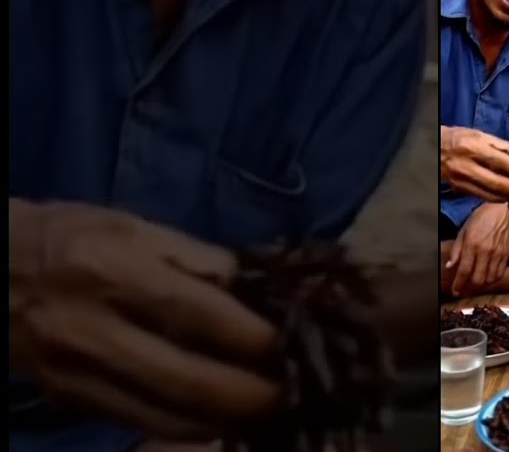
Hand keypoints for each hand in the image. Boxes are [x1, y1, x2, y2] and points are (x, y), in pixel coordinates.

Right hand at [9, 200, 278, 440]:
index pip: (201, 314)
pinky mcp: (69, 398)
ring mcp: (77, 372)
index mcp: (116, 271)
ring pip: (165, 416)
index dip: (254, 338)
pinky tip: (218, 421)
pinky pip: (138, 423)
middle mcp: (93, 328)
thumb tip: (253, 288)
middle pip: (187, 380)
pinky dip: (186, 428)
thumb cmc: (71, 237)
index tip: (292, 345)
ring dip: (224, 421)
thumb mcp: (133, 227)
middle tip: (290, 395)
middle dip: (249, 396)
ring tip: (265, 411)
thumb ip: (196, 258)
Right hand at [441, 126, 508, 200]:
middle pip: (498, 183)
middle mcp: (468, 166)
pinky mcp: (460, 189)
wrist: (433, 149)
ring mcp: (463, 180)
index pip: (502, 162)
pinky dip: (497, 199)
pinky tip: (507, 196)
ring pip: (491, 194)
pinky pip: (482, 197)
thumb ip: (498, 144)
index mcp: (474, 148)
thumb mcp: (477, 134)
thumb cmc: (457, 137)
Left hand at [446, 203, 508, 295]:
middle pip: (478, 279)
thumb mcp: (463, 231)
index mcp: (472, 244)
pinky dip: (492, 280)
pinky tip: (487, 279)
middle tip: (464, 290)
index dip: (459, 284)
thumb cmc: (479, 219)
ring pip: (489, 279)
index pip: (464, 270)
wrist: (500, 210)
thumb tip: (450, 266)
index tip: (455, 291)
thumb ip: (456, 250)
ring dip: (481, 285)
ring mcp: (497, 254)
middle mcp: (485, 251)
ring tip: (475, 285)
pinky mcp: (506, 254)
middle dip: (469, 288)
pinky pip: (500, 273)